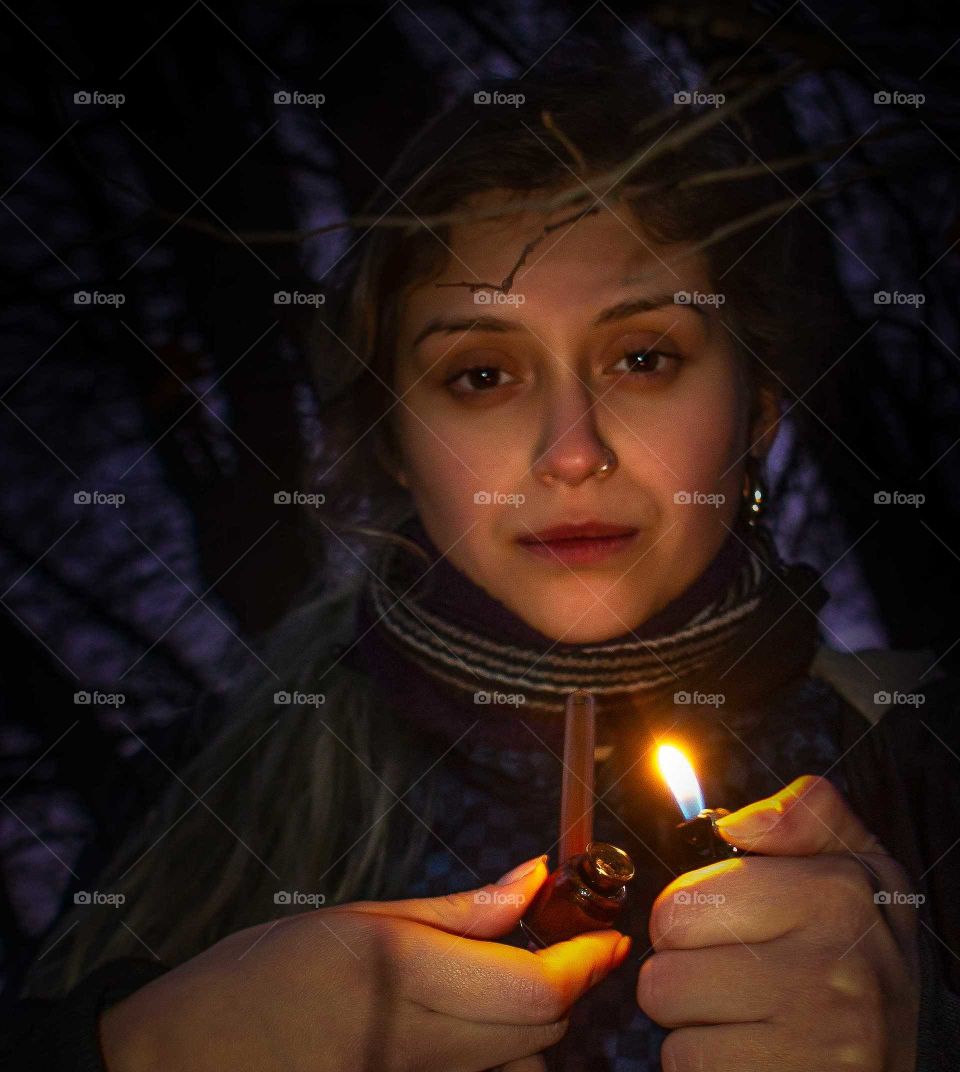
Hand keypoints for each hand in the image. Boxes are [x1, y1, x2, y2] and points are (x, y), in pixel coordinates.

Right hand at [99, 854, 630, 1071]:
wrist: (190, 1059)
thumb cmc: (263, 973)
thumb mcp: (358, 916)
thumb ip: (457, 909)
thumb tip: (534, 877)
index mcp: (401, 973)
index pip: (535, 986)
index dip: (588, 960)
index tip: (609, 934)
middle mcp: (416, 1041)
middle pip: (542, 1029)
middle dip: (568, 984)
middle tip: (560, 941)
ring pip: (525, 1065)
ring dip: (538, 1023)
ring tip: (507, 980)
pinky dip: (503, 1056)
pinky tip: (473, 1022)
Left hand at [636, 775, 921, 1071]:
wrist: (899, 1063)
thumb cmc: (857, 961)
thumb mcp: (856, 871)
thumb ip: (807, 817)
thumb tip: (738, 824)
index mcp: (839, 895)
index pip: (680, 903)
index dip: (686, 914)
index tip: (723, 924)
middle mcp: (834, 968)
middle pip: (665, 962)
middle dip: (682, 968)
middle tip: (732, 974)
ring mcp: (817, 1041)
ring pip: (672, 1018)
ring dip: (693, 1020)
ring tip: (746, 1016)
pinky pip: (687, 1068)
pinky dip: (707, 1065)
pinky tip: (752, 1055)